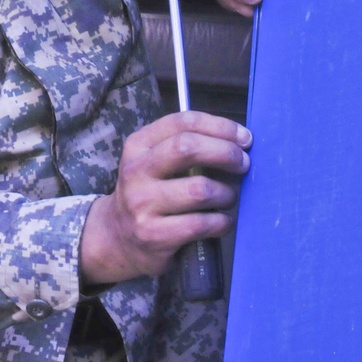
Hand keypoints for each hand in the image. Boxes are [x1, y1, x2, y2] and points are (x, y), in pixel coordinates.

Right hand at [79, 111, 251, 285]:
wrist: (116, 239)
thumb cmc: (149, 193)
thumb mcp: (154, 162)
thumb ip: (186, 146)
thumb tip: (239, 140)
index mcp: (138, 145)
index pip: (183, 122)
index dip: (220, 126)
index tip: (244, 137)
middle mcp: (136, 171)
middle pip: (188, 148)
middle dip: (226, 153)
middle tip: (244, 164)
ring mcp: (142, 204)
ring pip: (199, 189)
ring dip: (226, 193)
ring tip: (229, 197)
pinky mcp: (153, 235)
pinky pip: (201, 224)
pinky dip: (222, 221)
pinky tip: (223, 220)